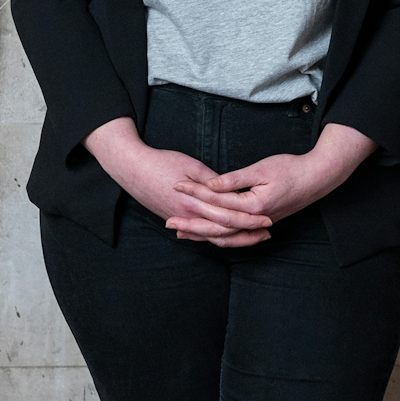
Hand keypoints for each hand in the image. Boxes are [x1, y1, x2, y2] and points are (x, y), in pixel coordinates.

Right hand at [84, 118, 271, 246]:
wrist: (132, 168)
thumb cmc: (162, 161)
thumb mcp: (191, 165)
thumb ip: (212, 181)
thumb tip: (231, 192)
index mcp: (194, 202)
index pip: (227, 216)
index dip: (249, 219)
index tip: (267, 218)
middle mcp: (188, 216)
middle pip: (223, 233)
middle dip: (247, 234)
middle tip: (267, 233)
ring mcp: (180, 220)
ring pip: (211, 238)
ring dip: (233, 239)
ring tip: (252, 237)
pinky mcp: (173, 219)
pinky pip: (198, 235)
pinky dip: (213, 239)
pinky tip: (225, 239)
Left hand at [170, 123, 377, 241]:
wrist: (318, 178)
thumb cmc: (292, 169)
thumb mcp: (262, 169)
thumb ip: (234, 179)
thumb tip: (211, 184)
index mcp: (253, 206)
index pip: (217, 201)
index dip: (195, 192)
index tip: (176, 185)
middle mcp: (255, 220)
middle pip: (216, 226)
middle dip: (191, 224)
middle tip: (168, 222)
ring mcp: (258, 224)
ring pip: (225, 235)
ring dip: (203, 234)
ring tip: (181, 233)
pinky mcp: (260, 223)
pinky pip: (236, 235)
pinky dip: (219, 235)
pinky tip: (208, 233)